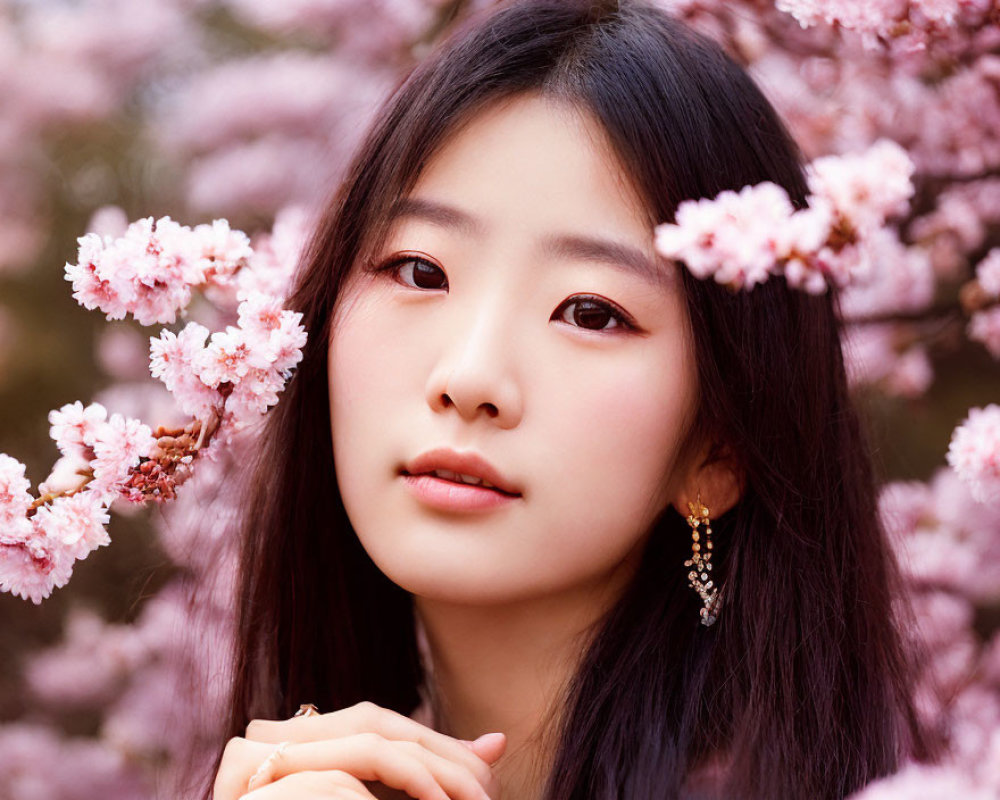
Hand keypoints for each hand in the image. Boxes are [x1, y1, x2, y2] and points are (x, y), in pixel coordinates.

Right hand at [212, 700, 505, 799]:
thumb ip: (424, 777)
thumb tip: (498, 743)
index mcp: (291, 745)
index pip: (374, 724)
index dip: (435, 744)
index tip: (487, 771)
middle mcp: (265, 744)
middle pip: (371, 725)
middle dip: (439, 755)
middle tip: (489, 786)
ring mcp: (250, 768)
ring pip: (363, 745)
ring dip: (428, 772)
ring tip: (470, 799)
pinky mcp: (252, 792)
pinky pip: (338, 781)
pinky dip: (395, 787)